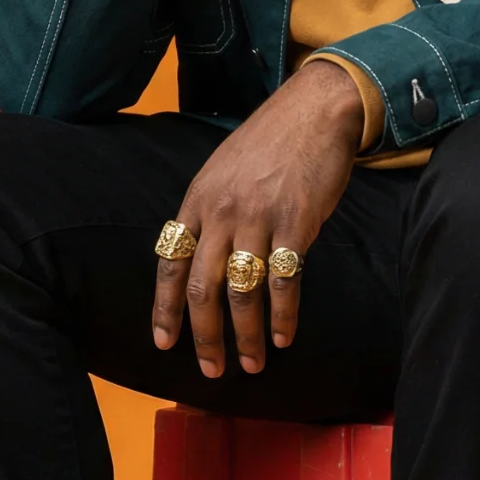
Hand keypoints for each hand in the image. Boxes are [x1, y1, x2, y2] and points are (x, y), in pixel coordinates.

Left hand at [153, 61, 365, 375]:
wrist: (315, 110)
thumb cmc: (270, 141)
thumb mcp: (222, 171)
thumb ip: (211, 213)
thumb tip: (205, 258)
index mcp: (197, 200)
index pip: (170, 263)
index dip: (165, 308)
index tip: (163, 342)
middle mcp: (221, 212)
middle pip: (203, 287)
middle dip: (204, 336)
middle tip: (210, 369)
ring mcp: (258, 217)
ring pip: (242, 291)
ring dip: (246, 334)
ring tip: (250, 363)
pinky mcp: (296, 222)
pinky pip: (284, 280)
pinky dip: (283, 314)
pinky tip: (283, 337)